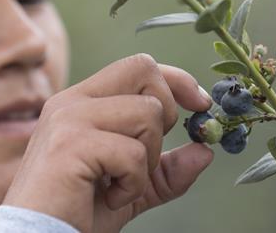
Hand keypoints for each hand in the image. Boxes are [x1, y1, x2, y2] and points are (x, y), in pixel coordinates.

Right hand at [3, 54, 212, 231]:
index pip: (138, 66)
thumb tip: (206, 152)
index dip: (177, 80)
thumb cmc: (80, 210)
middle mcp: (72, 101)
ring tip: (121, 182)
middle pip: (144, 70)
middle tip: (147, 152)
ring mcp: (69, 119)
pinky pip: (133, 153)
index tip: (201, 105)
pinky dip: (133, 184)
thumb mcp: (134, 187)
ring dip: (148, 158)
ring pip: (147, 113)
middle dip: (166, 111)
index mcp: (82, 102)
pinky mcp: (70, 145)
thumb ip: (168, 170)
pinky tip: (110, 197)